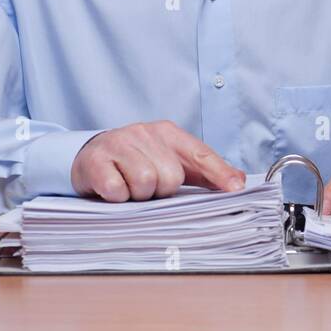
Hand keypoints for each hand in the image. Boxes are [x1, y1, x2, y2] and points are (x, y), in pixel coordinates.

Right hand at [71, 120, 245, 201]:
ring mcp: (118, 144)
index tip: (236, 189)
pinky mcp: (95, 161)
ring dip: (139, 194)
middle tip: (148, 187)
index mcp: (168, 133)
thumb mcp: (171, 160)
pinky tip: (113, 188)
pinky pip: (117, 191)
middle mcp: (144, 133)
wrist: (91, 155)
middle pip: (171, 177)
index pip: (200, 153)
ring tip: (130, 187)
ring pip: (145, 183)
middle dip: (162, 190)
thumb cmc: (138, 161)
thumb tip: (239, 181)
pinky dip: (117, 197)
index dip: (219, 172)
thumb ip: (204, 171)